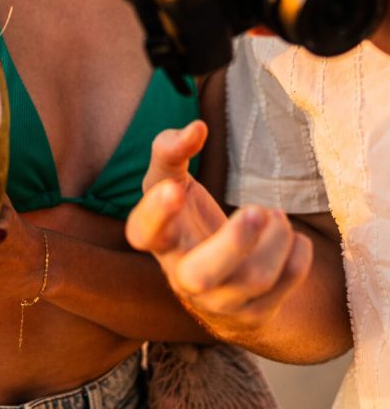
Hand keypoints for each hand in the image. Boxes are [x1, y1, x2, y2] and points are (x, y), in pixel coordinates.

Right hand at [125, 121, 311, 339]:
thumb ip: (172, 150)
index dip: (156, 214)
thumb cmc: (187, 216)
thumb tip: (196, 127)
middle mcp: (183, 276)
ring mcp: (220, 301)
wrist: (215, 278)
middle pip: (202, 274)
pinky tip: (291, 236)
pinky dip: (296, 256)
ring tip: (275, 213)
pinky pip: (284, 288)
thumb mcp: (169, 181)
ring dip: (276, 238)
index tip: (174, 188)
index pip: (143, 233)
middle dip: (233, 243)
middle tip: (257, 210)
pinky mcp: (254, 314)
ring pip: (254, 279)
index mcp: (158, 239)